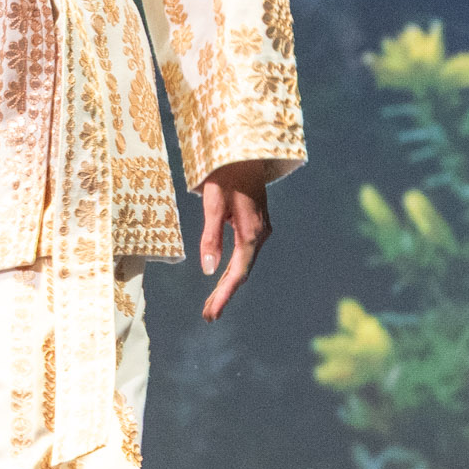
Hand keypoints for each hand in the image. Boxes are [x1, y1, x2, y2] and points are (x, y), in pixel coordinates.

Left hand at [195, 160, 276, 320]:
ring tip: (211, 303)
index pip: (237, 273)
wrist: (245, 153)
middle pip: (241, 272)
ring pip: (243, 263)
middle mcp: (261, 234)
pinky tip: (223, 277)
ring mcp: (261, 230)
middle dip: (223, 294)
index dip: (223, 295)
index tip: (211, 314)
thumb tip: (208, 269)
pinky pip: (245, 253)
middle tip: (208, 316)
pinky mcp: (257, 225)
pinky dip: (233, 268)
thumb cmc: (225, 175)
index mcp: (252, 232)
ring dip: (227, 283)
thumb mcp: (212, 204)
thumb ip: (211, 237)